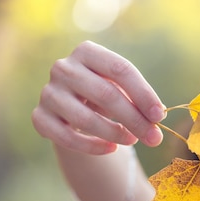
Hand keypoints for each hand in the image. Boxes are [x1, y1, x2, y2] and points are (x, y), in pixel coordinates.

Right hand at [32, 41, 165, 154]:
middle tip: (153, 138)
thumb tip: (156, 121)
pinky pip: (67, 137)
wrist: (70, 108)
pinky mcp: (39, 117)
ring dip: (114, 133)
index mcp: (87, 52)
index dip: (143, 94)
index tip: (160, 116)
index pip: (120, 69)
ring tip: (132, 140)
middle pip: (106, 94)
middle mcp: (63, 68)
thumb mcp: (121, 89)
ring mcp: (48, 92)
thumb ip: (139, 102)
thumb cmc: (104, 94)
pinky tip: (111, 149)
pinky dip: (92, 147)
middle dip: (134, 119)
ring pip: (85, 119)